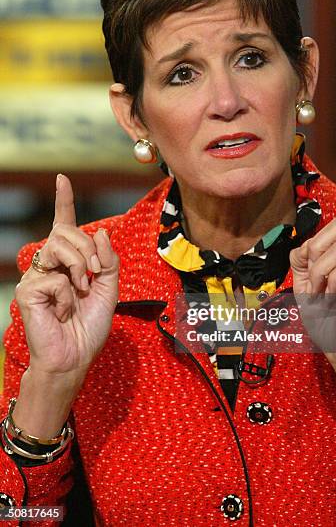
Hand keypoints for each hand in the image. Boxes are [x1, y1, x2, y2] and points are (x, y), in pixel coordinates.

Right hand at [15, 174, 118, 376]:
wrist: (75, 356)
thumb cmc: (89, 326)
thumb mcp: (109, 289)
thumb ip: (108, 260)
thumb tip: (100, 232)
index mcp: (68, 262)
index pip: (64, 224)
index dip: (64, 201)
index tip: (62, 179)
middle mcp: (49, 264)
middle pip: (66, 232)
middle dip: (87, 249)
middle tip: (96, 272)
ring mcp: (36, 276)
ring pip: (58, 246)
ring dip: (79, 267)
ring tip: (81, 290)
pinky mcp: (27, 291)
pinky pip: (54, 277)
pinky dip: (67, 295)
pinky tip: (63, 311)